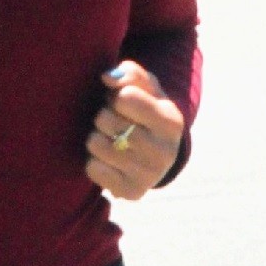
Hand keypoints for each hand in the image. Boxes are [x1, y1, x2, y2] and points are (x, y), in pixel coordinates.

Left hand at [86, 60, 183, 199]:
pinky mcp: (131, 192)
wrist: (153, 156)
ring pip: (96, 144)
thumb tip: (108, 77)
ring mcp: (149, 175)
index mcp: (172, 121)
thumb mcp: (145, 89)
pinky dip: (94, 161)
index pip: (124, 97)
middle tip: (115, 123)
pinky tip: (108, 160)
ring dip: (96, 138)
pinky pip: (93, 169)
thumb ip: (131, 74)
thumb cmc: (144, 113)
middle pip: (106, 120)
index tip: (123, 104)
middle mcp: (165, 151)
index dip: (116, 97)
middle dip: (103, 117)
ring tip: (111, 140)